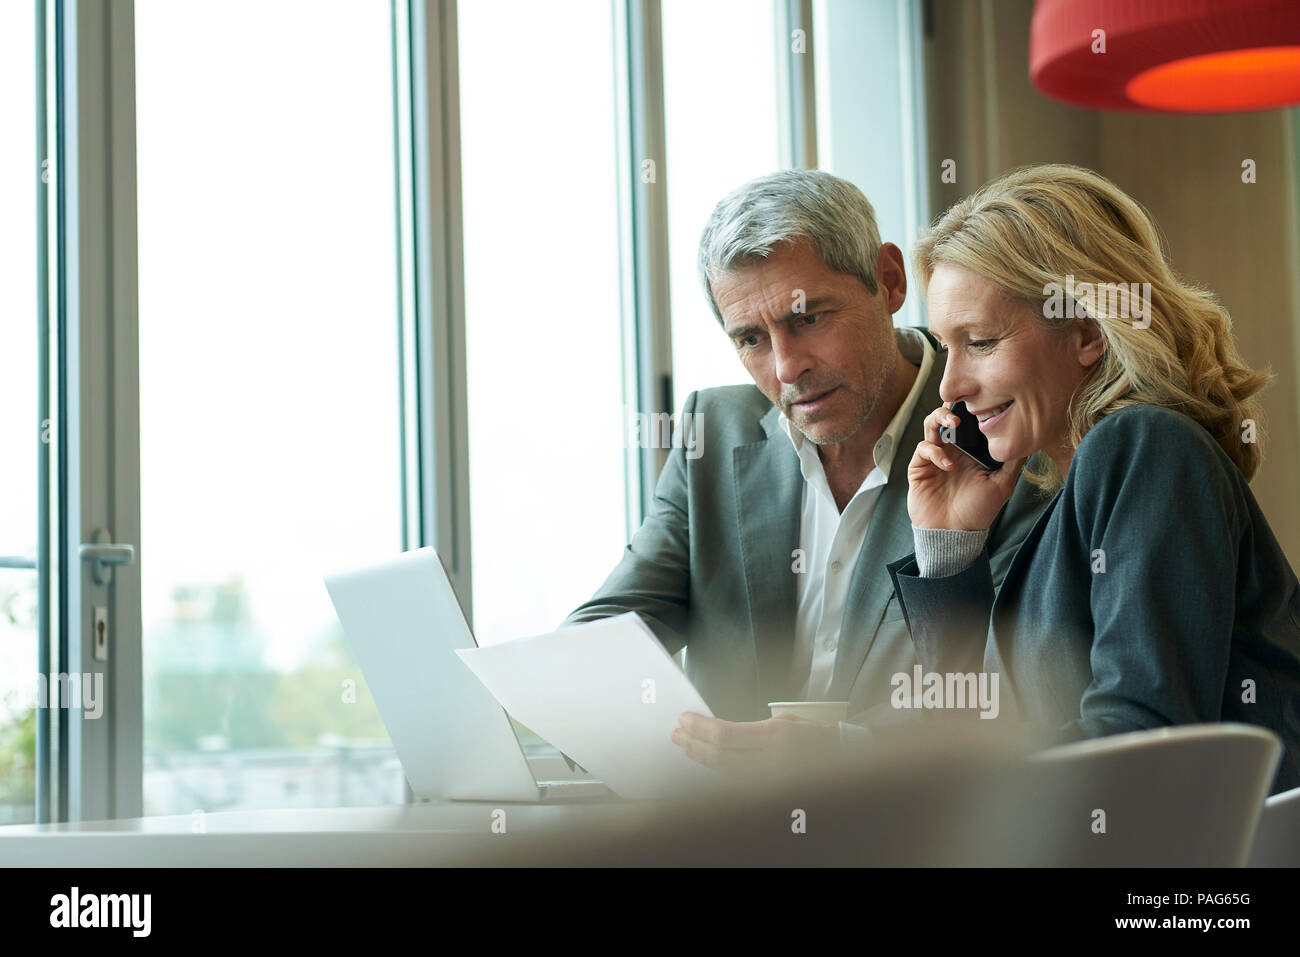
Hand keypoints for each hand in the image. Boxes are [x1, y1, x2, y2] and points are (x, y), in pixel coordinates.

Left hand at [672, 711, 840, 780]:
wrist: (841, 759)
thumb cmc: (816, 737)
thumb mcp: (785, 721)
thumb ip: (751, 728)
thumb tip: (718, 732)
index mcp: (776, 738)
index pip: (725, 735)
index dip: (700, 728)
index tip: (684, 719)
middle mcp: (770, 763)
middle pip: (719, 756)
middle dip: (694, 744)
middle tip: (678, 734)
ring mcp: (768, 781)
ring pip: (723, 772)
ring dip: (701, 758)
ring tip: (686, 745)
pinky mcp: (767, 792)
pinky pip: (735, 782)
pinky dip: (717, 770)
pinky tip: (706, 761)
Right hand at [907, 404, 1025, 530]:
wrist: (953, 534)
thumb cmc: (978, 512)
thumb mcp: (1003, 486)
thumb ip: (1013, 462)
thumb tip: (1028, 440)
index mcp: (971, 451)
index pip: (969, 422)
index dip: (972, 409)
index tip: (982, 401)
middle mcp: (952, 450)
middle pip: (948, 416)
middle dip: (953, 406)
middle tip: (962, 409)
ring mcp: (934, 457)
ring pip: (931, 424)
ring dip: (939, 419)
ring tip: (952, 425)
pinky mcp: (919, 467)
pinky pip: (923, 448)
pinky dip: (934, 451)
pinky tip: (947, 465)